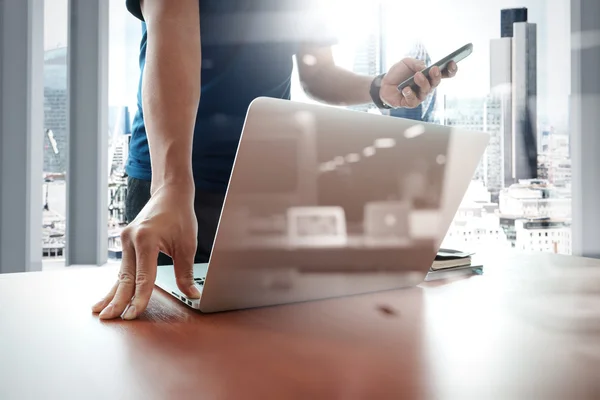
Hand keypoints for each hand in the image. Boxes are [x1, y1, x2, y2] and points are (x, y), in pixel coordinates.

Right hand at [92, 183, 199, 319]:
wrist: (169, 194)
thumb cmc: (180, 216)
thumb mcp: (187, 245)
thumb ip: (186, 272)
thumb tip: (192, 295)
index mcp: (146, 239)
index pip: (143, 276)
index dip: (139, 298)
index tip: (133, 314)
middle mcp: (130, 239)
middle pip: (126, 277)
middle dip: (118, 300)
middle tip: (111, 318)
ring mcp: (125, 240)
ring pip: (120, 274)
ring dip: (112, 294)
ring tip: (101, 312)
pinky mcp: (125, 242)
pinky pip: (122, 267)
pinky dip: (117, 283)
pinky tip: (106, 297)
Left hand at [379, 58, 457, 108]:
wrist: (384, 84)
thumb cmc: (398, 73)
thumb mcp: (406, 63)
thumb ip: (416, 63)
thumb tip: (424, 67)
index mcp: (429, 75)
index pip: (444, 74)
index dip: (451, 69)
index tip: (452, 62)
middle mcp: (427, 86)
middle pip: (436, 82)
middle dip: (436, 76)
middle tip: (434, 69)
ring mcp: (419, 95)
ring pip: (426, 91)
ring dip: (423, 83)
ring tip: (417, 76)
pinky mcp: (410, 103)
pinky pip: (413, 100)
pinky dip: (409, 94)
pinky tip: (405, 89)